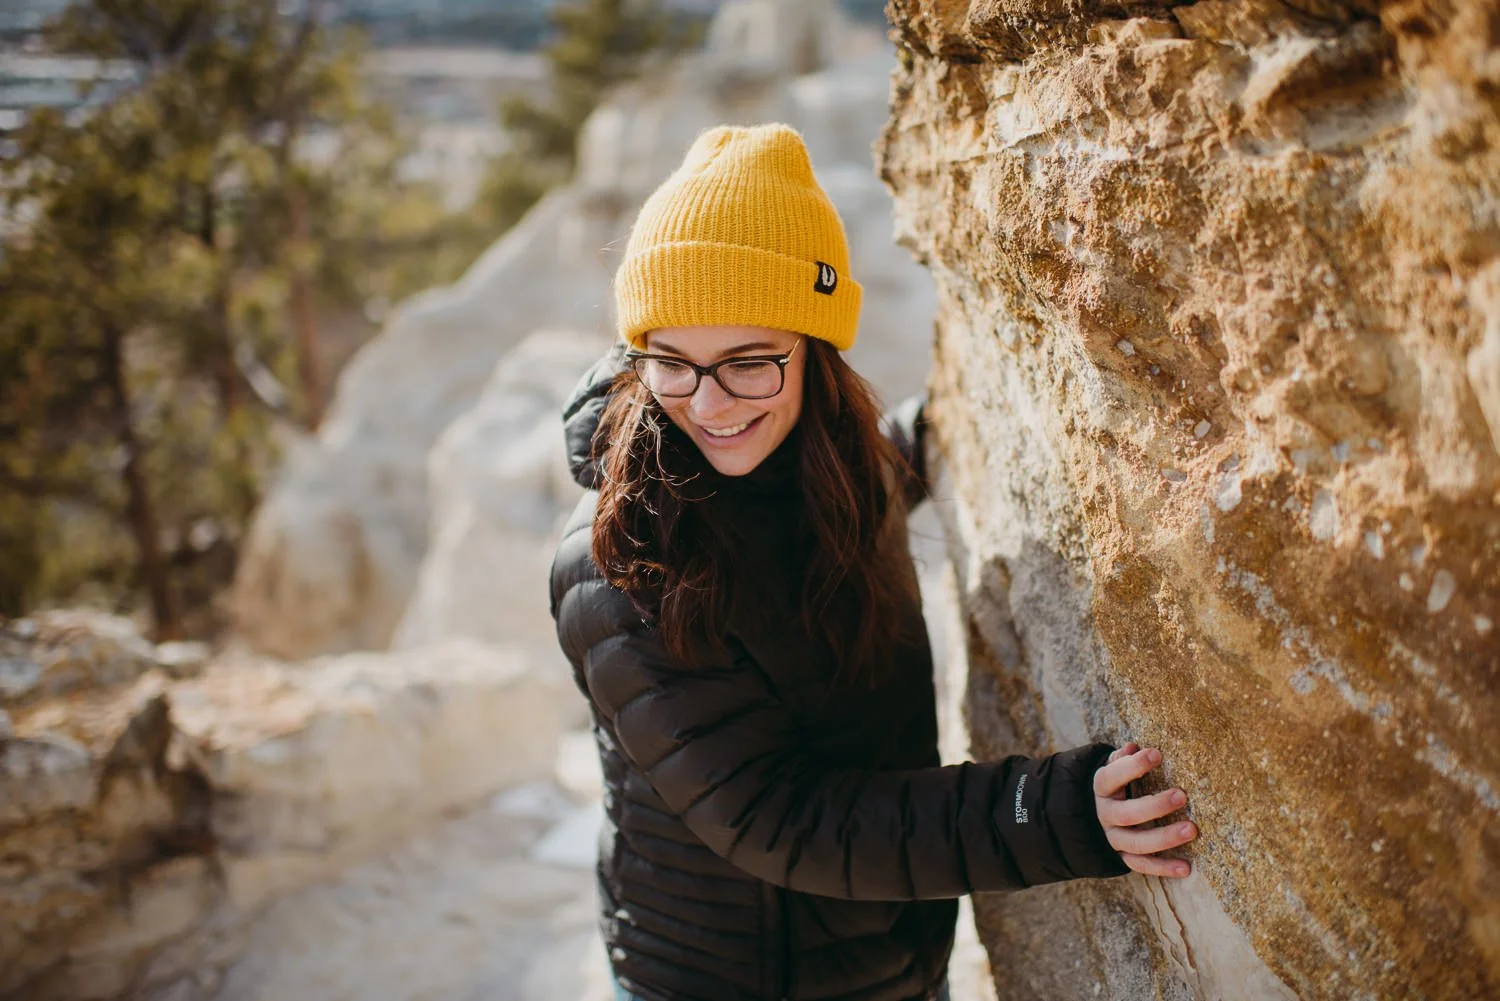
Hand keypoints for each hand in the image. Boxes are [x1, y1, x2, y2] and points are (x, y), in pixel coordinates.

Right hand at [1094, 742, 1196, 877]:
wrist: (1095, 814)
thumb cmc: (1117, 785)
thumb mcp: (1114, 768)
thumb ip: (1122, 759)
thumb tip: (1133, 748)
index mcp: (1102, 789)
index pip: (1111, 777)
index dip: (1132, 766)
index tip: (1156, 755)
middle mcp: (1106, 815)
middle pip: (1127, 814)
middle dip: (1155, 806)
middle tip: (1182, 795)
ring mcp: (1114, 838)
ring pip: (1137, 843)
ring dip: (1165, 837)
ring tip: (1192, 829)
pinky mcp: (1124, 857)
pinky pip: (1142, 865)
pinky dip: (1163, 868)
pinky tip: (1186, 867)